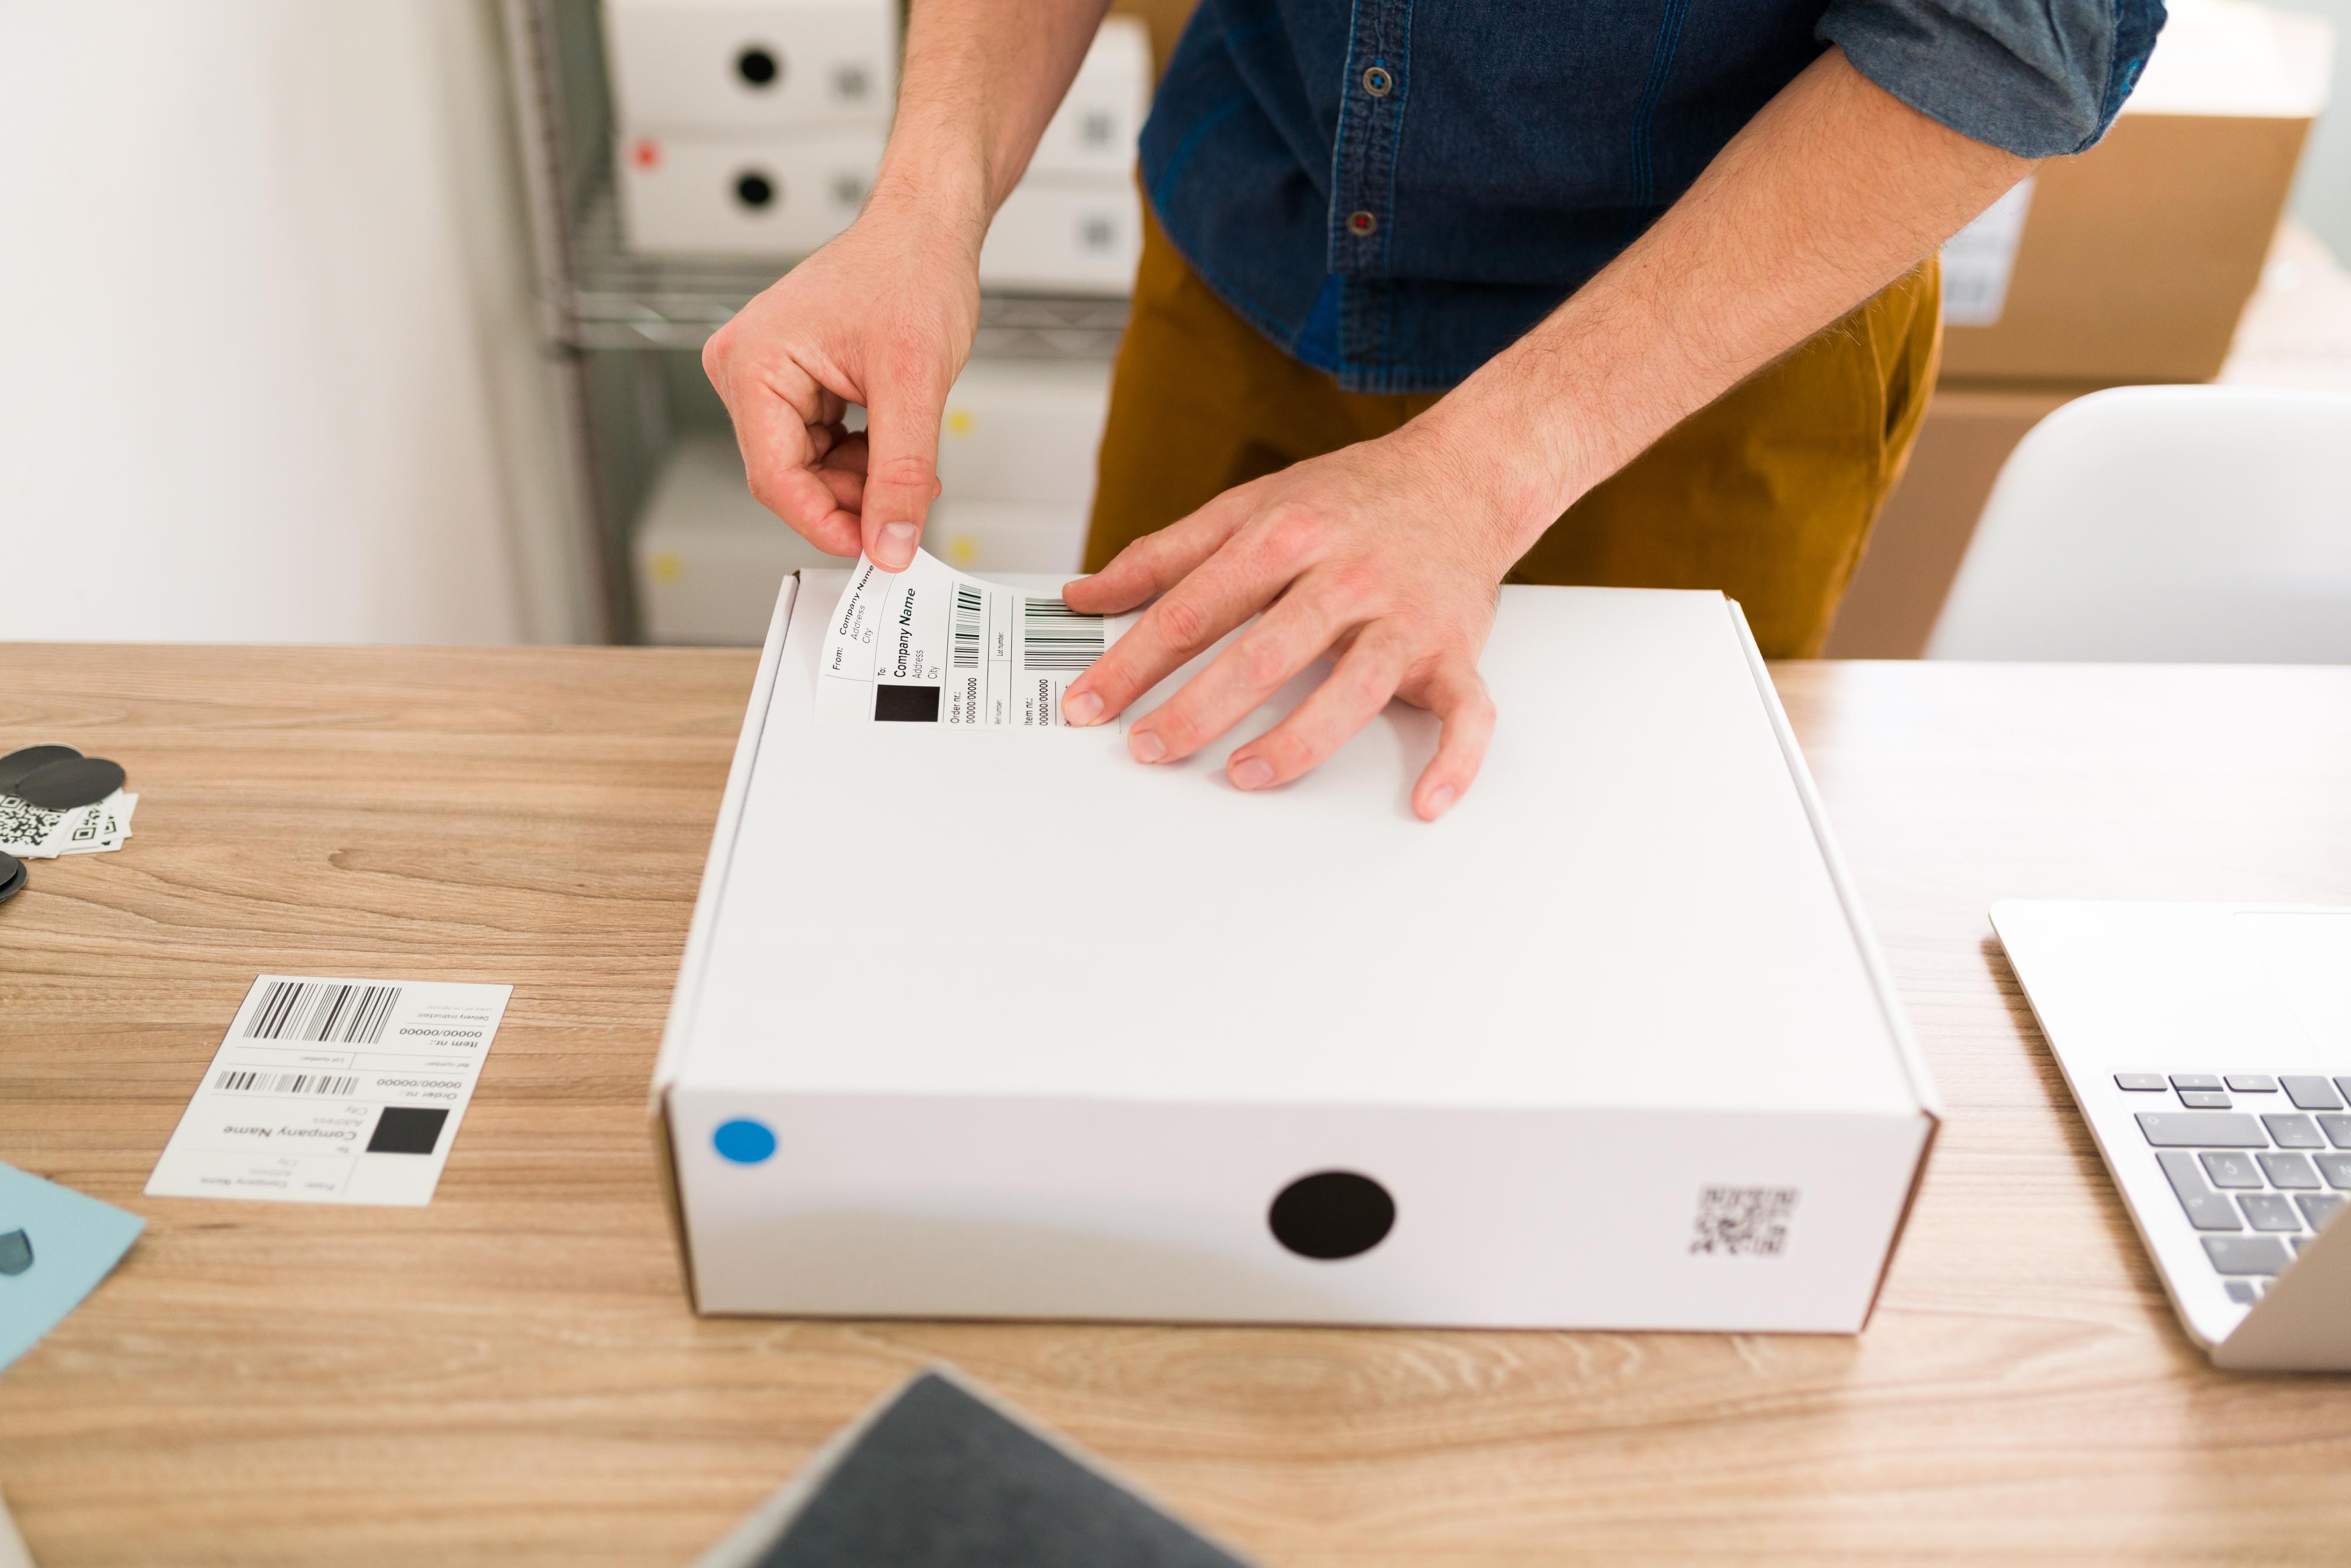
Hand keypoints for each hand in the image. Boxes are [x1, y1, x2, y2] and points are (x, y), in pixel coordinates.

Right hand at [702, 193, 979, 567]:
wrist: (927, 228)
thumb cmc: (911, 270)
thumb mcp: (914, 383)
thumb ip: (900, 473)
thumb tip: (891, 542)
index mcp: (753, 362)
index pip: (775, 478)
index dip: (827, 524)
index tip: (876, 552)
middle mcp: (745, 368)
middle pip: (788, 476)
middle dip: (852, 501)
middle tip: (908, 510)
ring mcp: (767, 375)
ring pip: (808, 467)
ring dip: (862, 482)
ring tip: (913, 471)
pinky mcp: (794, 381)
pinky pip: (820, 445)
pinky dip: (861, 459)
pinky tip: (896, 452)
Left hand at [1060, 421, 1532, 819]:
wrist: (1464, 474)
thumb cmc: (1351, 497)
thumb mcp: (1251, 504)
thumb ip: (1165, 555)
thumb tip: (1085, 595)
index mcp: (1286, 536)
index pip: (1193, 609)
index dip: (1132, 662)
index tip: (1090, 704)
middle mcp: (1346, 576)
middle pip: (1264, 652)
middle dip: (1198, 708)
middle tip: (1148, 748)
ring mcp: (1404, 618)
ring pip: (1354, 690)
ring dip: (1297, 741)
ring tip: (1243, 774)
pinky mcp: (1455, 651)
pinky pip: (1466, 714)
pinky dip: (1453, 762)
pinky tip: (1423, 802)